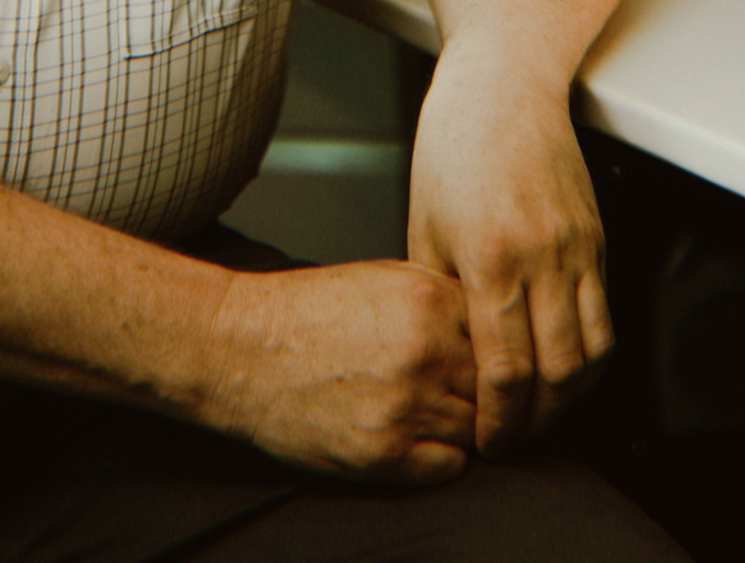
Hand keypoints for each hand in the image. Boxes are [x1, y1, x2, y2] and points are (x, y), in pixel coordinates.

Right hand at [204, 258, 477, 482]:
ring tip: (428, 411)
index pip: (501, 337)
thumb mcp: (385, 277)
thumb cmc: (308, 311)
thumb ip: (442, 298)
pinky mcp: (383, 455)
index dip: (491, 350)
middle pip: (494, 388)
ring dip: (461, 426)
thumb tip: (489, 325)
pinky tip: (413, 436)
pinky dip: (440, 458)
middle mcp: (425, 354)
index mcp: (428, 302)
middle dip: (480, 391)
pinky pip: (448, 468)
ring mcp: (406, 408)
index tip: (482, 360)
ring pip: (476, 430)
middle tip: (457, 391)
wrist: (243, 349)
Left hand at [406, 49, 613, 455]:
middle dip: (536, 424)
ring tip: (542, 413)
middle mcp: (541, 257)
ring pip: (593, 353)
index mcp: (489, 258)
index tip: (487, 442)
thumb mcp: (424, 222)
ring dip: (571, 398)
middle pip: (557, 376)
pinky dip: (593, 355)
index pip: (505, 371)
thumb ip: (436, 294)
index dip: (498, 422)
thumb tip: (443, 353)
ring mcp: (576, 247)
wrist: (502, 83)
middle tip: (514, 441)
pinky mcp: (596, 237)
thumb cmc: (454, 142)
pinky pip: (606, 314)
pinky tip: (567, 365)